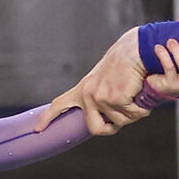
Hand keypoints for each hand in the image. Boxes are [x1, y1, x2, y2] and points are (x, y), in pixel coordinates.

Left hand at [38, 26, 161, 136]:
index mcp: (83, 88)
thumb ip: (101, 95)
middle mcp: (88, 94)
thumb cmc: (126, 62)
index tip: (37, 129)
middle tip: (119, 120)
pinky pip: (133, 115)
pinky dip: (141, 108)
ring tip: (135, 93)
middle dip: (108, 129)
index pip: (60, 104)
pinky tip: (140, 91)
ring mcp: (100, 97)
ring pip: (120, 122)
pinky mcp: (115, 98)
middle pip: (94, 128)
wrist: (135, 49)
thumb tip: (108, 116)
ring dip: (132, 113)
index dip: (48, 118)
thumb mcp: (106, 79)